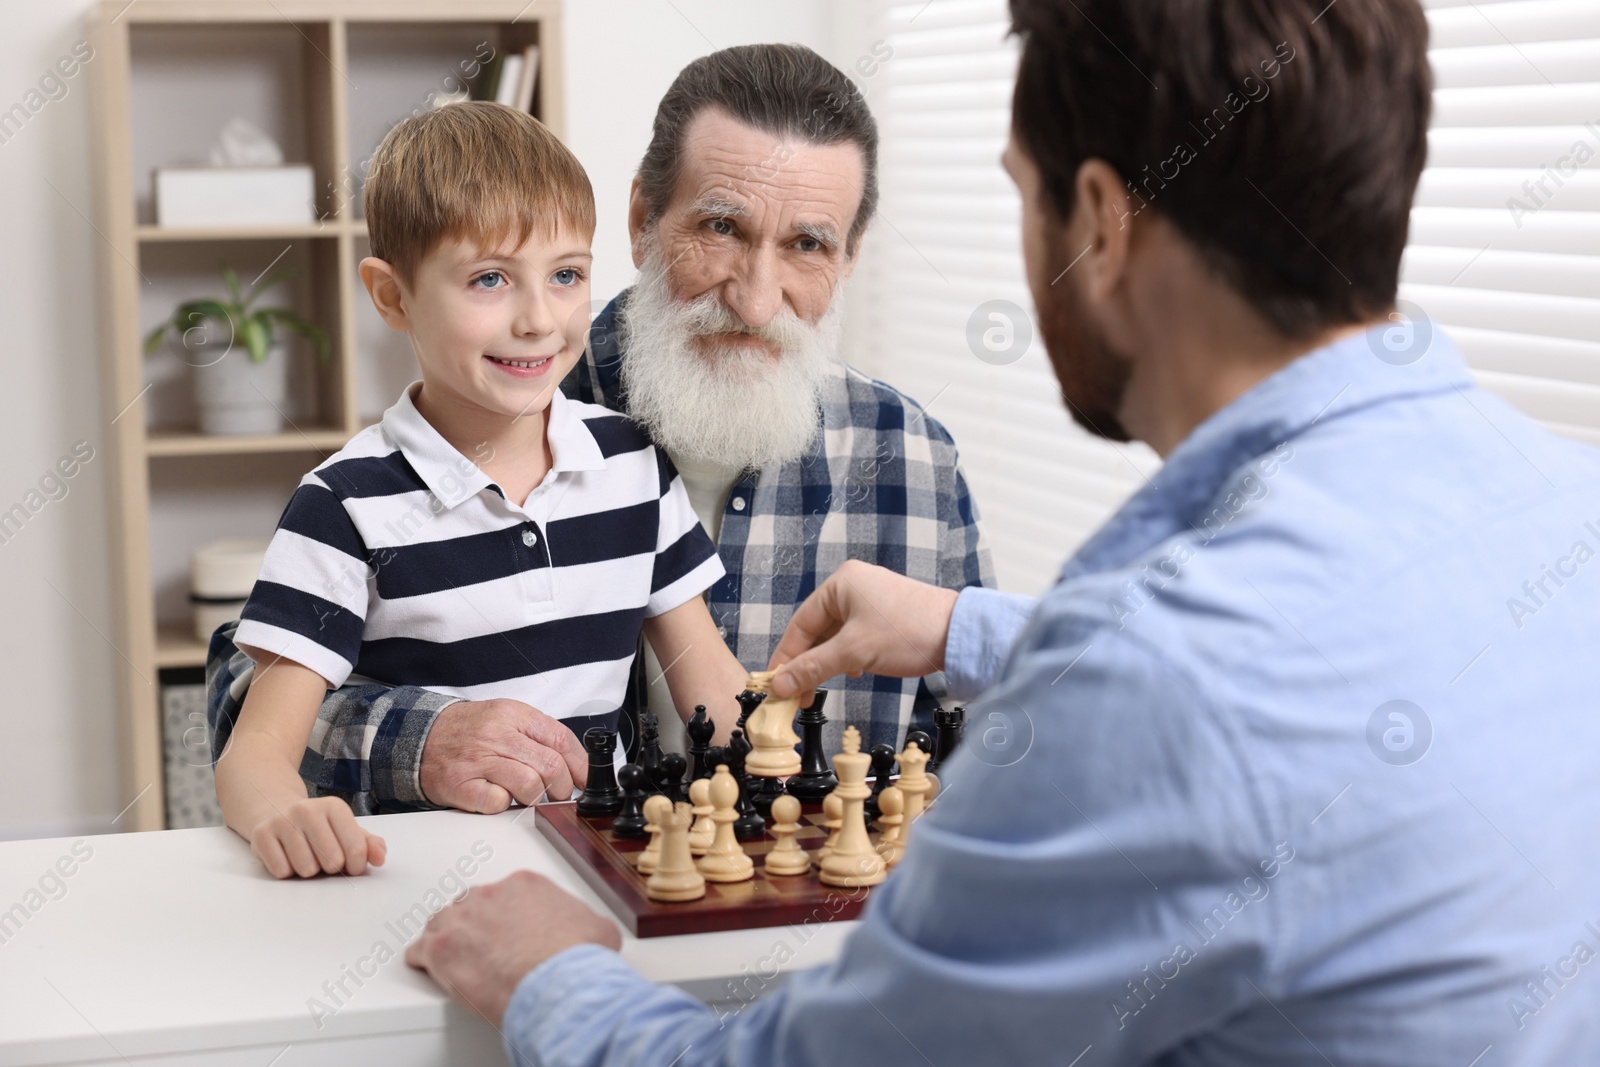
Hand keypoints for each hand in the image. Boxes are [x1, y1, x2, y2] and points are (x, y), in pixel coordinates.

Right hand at [250, 795, 385, 878]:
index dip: (356, 866)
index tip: (350, 864)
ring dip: (308, 870)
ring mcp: (282, 821)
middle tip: (323, 857)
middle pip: (332, 862)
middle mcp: (308, 810)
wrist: (273, 809)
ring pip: (306, 869)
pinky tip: (286, 856)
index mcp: (334, 807)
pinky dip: (286, 871)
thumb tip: (380, 858)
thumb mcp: (345, 829)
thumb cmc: (317, 826)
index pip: (357, 850)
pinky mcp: (261, 836)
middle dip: (330, 868)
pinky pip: (282, 871)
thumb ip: (368, 844)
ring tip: (304, 855)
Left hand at [405, 871, 620, 1025]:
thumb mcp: (597, 927)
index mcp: (523, 885)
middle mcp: (489, 895)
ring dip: (449, 940)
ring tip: (457, 958)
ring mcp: (461, 920)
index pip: (503, 894)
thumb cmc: (573, 960)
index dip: (505, 917)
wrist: (556, 984)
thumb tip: (589, 929)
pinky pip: (420, 951)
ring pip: (442, 923)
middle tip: (486, 949)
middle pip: (470, 905)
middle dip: (475, 926)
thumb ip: (584, 920)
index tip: (507, 932)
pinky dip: (425, 961)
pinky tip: (432, 968)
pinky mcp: (441, 950)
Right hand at [420, 699, 587, 812]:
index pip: (560, 738)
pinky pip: (498, 803)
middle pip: (550, 765)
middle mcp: (497, 734)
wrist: (420, 737)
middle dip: (561, 787)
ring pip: (530, 785)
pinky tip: (498, 797)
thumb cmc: (469, 731)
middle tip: (557, 794)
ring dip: (535, 797)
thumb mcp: (506, 718)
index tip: (585, 780)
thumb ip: (539, 736)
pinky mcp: (461, 785)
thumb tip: (577, 765)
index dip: (580, 765)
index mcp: (513, 715)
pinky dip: (505, 805)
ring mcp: (478, 760)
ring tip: (527, 795)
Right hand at [769, 560, 958, 701]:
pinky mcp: (885, 615)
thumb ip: (813, 667)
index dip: (786, 656)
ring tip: (817, 690)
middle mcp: (853, 586)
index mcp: (841, 583)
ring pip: (835, 636)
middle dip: (806, 664)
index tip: (775, 684)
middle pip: (816, 630)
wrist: (959, 635)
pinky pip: (854, 637)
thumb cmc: (908, 633)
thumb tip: (780, 683)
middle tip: (794, 694)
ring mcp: (871, 599)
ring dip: (826, 663)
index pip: (800, 624)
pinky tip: (852, 673)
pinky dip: (847, 657)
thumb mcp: (854, 652)